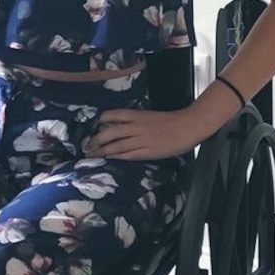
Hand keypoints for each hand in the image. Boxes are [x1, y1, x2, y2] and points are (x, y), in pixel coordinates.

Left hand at [84, 107, 200, 160]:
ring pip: (117, 145)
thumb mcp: (149, 116)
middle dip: (96, 140)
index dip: (100, 121)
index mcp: (137, 115)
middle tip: (87, 146)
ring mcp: (142, 139)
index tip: (93, 127)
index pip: (112, 115)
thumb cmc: (170, 121)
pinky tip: (109, 158)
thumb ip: (134, 120)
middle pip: (110, 132)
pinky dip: (118, 156)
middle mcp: (136, 126)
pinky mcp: (148, 151)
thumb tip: (118, 124)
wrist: (188, 126)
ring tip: (92, 154)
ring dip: (103, 150)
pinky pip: (129, 154)